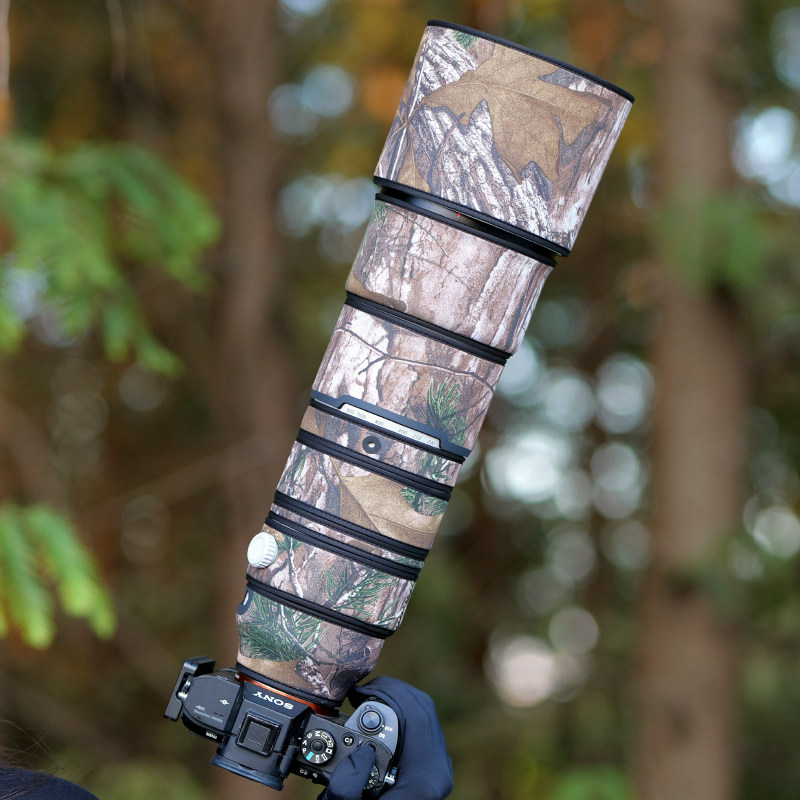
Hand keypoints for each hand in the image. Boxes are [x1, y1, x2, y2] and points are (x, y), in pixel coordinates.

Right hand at [321, 676, 452, 799]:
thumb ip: (346, 787)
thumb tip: (362, 752)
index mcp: (424, 779)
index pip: (417, 715)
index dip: (388, 694)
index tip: (357, 694)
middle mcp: (437, 771)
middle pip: (422, 708)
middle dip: (390, 692)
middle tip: (359, 694)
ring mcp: (437, 768)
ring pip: (424, 714)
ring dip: (394, 701)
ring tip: (364, 702)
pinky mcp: (431, 766)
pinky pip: (420, 727)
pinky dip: (399, 715)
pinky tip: (376, 718)